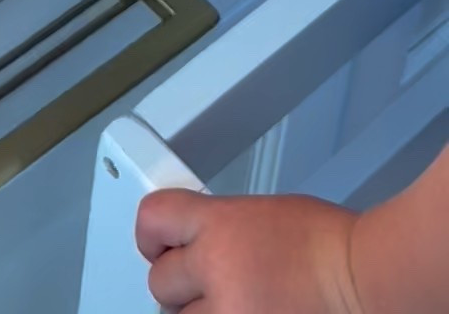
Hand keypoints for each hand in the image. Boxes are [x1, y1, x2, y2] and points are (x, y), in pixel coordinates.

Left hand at [136, 190, 363, 313]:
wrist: (367, 283)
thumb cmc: (329, 248)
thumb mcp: (262, 216)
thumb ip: (222, 233)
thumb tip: (198, 247)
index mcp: (221, 225)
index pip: (153, 219)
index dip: (153, 233)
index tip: (157, 243)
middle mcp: (216, 269)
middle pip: (160, 281)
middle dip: (181, 285)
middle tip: (209, 285)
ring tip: (234, 304)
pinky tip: (244, 311)